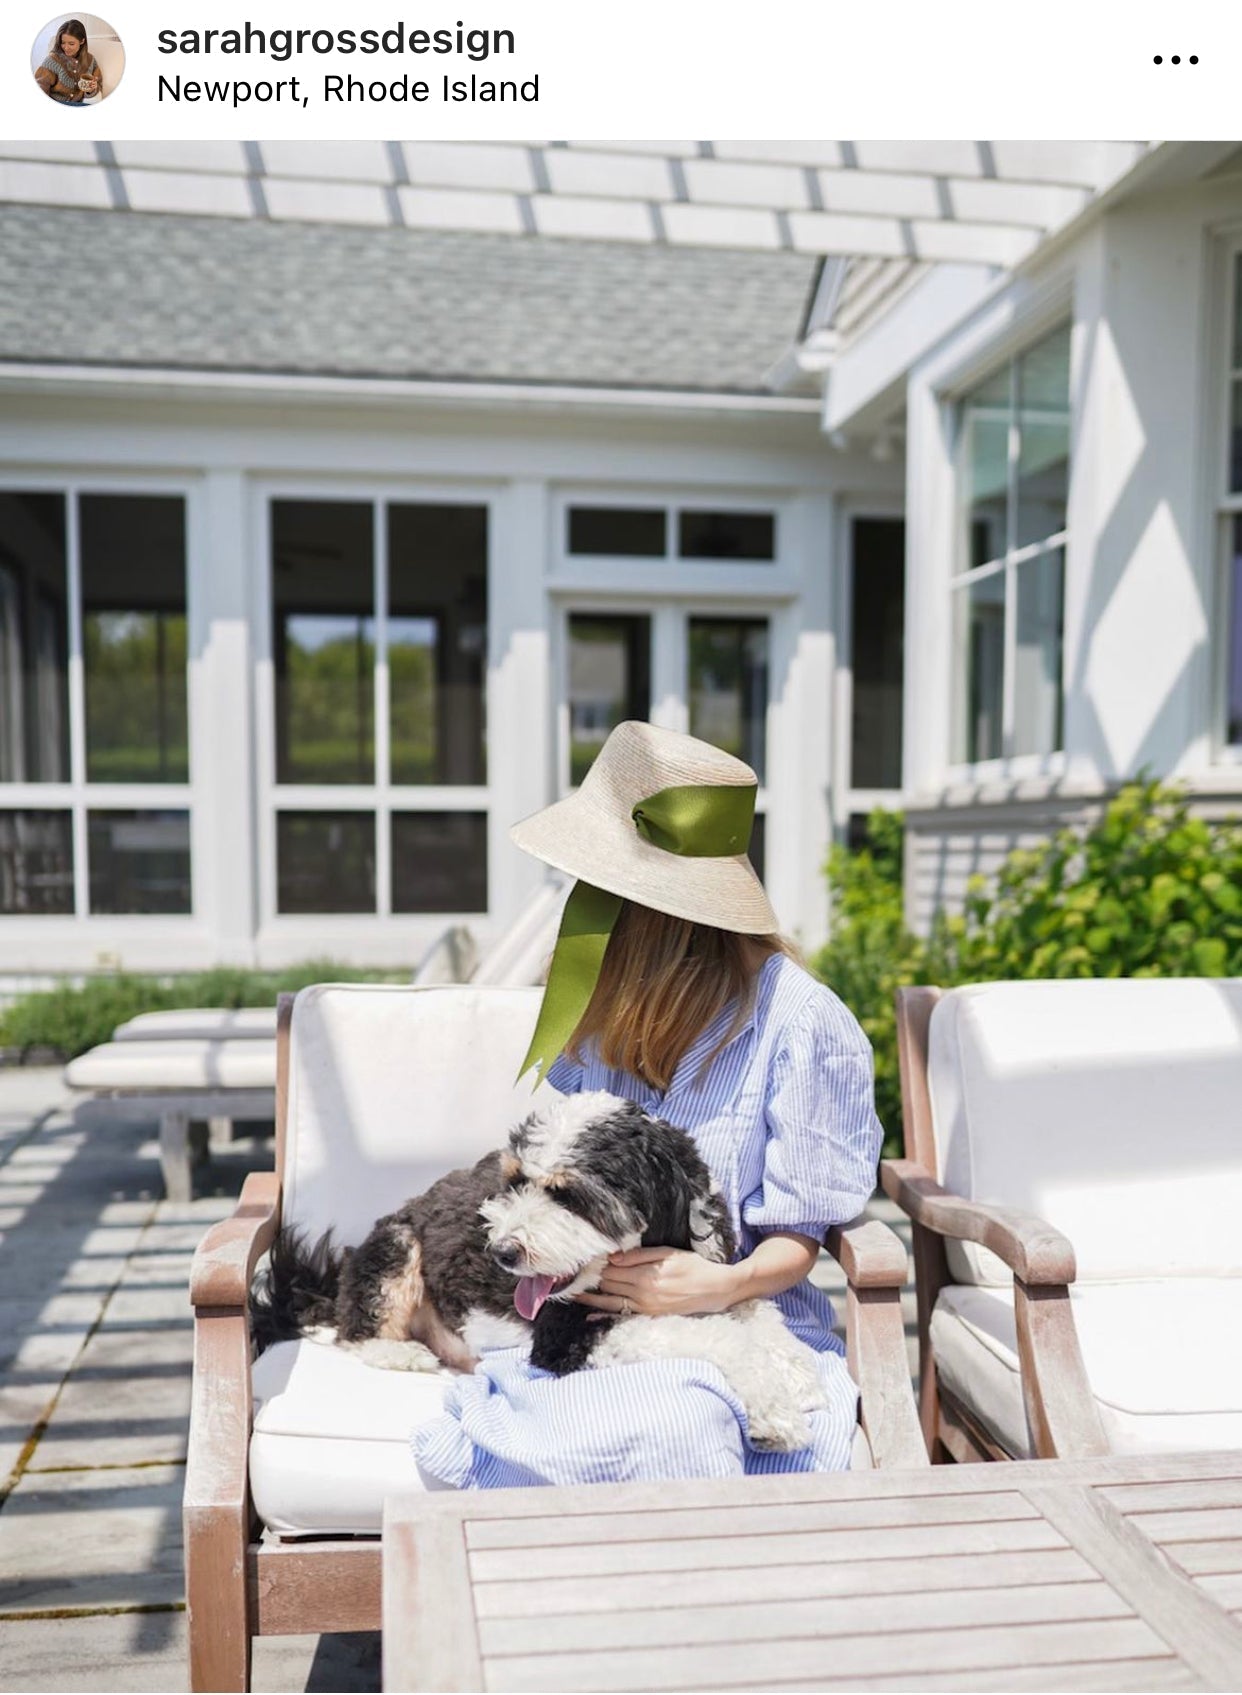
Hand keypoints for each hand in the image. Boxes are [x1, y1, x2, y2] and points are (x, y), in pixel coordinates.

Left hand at [574, 1247, 740, 1316]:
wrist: (714, 1289)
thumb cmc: (693, 1266)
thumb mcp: (668, 1253)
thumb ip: (640, 1255)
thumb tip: (614, 1257)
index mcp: (646, 1275)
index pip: (612, 1269)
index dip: (596, 1264)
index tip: (581, 1259)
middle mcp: (642, 1293)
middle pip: (608, 1284)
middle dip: (591, 1278)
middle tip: (573, 1273)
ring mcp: (645, 1307)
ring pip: (610, 1302)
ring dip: (590, 1298)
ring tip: (572, 1294)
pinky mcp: (650, 1315)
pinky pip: (622, 1316)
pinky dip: (605, 1315)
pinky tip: (591, 1316)